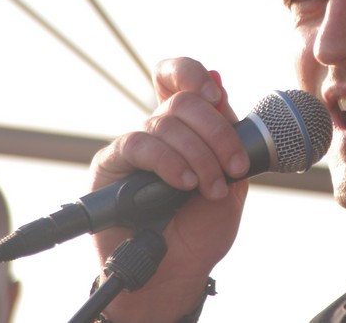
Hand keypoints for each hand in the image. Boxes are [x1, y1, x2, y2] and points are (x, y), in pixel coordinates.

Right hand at [90, 57, 250, 322]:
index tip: (217, 96)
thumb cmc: (203, 226)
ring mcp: (134, 146)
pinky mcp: (111, 166)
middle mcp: (158, 129)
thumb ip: (228, 132)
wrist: (178, 271)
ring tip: (211, 188)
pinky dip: (170, 162)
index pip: (176, 77)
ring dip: (199, 156)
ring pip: (165, 123)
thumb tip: (219, 79)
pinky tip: (184, 183)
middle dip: (217, 132)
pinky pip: (139, 146)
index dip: (192, 73)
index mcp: (188, 125)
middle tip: (234, 167)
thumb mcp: (232, 175)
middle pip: (182, 101)